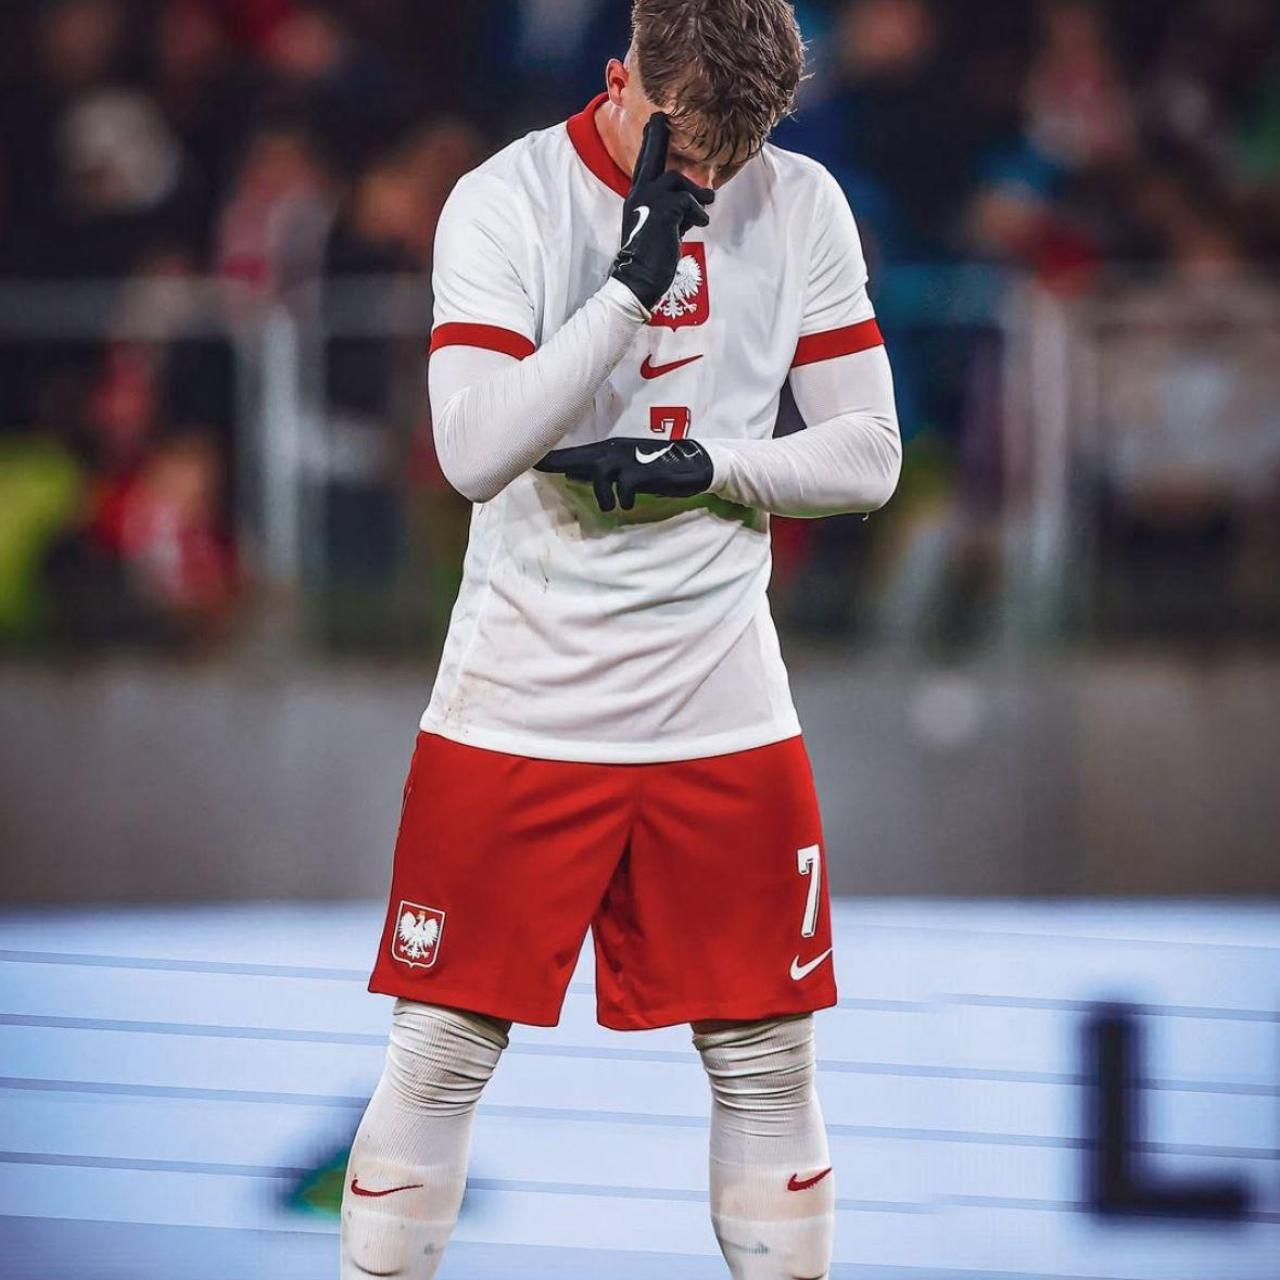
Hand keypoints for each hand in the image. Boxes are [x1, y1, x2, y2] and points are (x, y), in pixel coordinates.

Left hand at [536, 438, 713, 512]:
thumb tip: (571, 473)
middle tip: (537, 467)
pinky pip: (626, 485)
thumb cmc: (656, 467)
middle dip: (558, 462)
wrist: (692, 464)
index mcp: (609, 450)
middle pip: (580, 456)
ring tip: (610, 506)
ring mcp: (630, 459)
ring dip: (602, 492)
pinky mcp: (645, 471)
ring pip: (601, 471)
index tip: (532, 462)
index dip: (554, 457)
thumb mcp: (624, 468)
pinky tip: (629, 504)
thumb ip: (598, 471)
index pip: (575, 452)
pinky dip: (624, 497)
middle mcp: (615, 450)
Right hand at [611, 114, 714, 311]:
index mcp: (637, 199)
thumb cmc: (651, 258)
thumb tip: (696, 203)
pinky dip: (698, 214)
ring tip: (708, 201)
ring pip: (677, 180)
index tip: (655, 124)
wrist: (639, 278)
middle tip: (659, 117)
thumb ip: (674, 211)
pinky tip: (700, 225)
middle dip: (657, 137)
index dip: (651, 145)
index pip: (645, 167)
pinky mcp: (662, 212)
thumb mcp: (661, 228)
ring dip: (695, 192)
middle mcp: (639, 195)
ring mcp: (648, 202)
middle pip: (651, 158)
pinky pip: (689, 203)